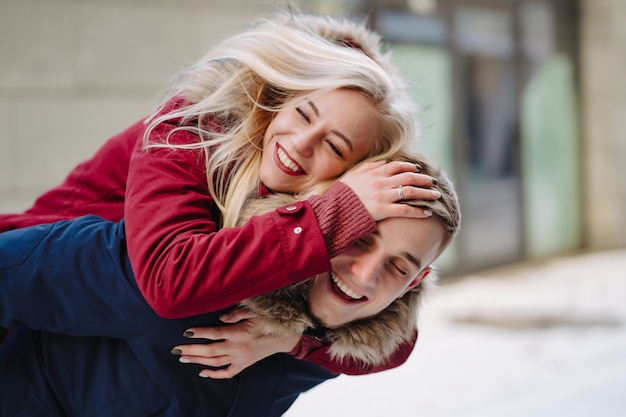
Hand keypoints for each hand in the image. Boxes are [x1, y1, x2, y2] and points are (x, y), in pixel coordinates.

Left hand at [171, 309, 300, 378]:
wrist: (284, 337)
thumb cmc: (269, 320)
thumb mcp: (254, 311)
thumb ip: (236, 313)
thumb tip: (220, 318)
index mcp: (239, 333)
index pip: (214, 333)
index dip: (199, 333)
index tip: (186, 332)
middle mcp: (238, 348)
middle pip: (209, 351)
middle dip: (191, 350)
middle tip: (176, 349)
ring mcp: (240, 359)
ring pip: (214, 362)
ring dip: (197, 361)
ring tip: (183, 357)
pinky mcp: (244, 365)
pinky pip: (226, 373)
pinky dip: (213, 374)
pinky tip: (202, 372)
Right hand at [340, 160, 439, 221]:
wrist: (335, 209)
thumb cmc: (342, 193)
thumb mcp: (353, 175)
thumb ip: (370, 167)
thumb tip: (384, 163)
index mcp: (375, 173)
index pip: (398, 166)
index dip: (411, 167)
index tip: (419, 170)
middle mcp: (382, 182)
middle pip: (409, 178)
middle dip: (424, 180)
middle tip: (434, 182)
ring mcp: (383, 196)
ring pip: (410, 192)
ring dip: (426, 193)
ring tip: (436, 195)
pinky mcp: (383, 211)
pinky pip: (405, 210)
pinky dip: (418, 211)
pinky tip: (427, 212)